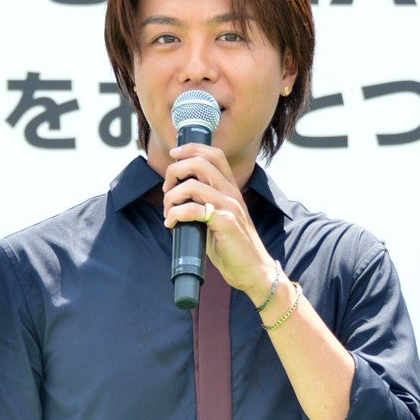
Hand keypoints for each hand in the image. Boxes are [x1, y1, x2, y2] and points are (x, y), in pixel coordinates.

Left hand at [162, 143, 275, 300]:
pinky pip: (192, 210)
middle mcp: (231, 193)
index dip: (191, 148)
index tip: (174, 156)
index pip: (214, 154)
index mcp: (230, 188)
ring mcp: (230, 206)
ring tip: (167, 212)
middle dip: (175, 171)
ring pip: (192, 185)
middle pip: (200, 162)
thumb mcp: (218, 218)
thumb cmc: (232, 247)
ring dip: (171, 198)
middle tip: (166, 190)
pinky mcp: (225, 223)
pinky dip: (175, 215)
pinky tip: (171, 225)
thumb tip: (174, 197)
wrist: (253, 271)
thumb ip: (203, 204)